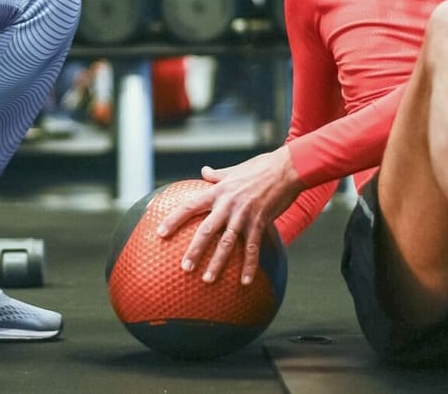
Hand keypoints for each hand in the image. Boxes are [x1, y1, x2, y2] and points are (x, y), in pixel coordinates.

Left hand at [156, 145, 302, 284]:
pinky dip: (248, 266)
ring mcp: (244, 215)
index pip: (190, 206)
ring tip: (207, 280)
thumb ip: (218, 175)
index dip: (173, 220)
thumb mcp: (235, 169)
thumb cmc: (262, 166)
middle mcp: (228, 204)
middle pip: (206, 230)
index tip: (160, 233)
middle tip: (183, 268)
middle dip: (194, 250)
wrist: (287, 168)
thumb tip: (204, 171)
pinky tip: (244, 281)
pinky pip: (252, 248)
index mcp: (219, 191)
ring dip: (217, 263)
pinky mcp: (260, 222)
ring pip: (227, 243)